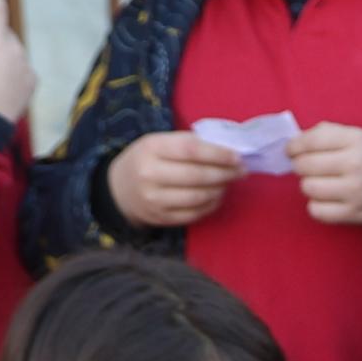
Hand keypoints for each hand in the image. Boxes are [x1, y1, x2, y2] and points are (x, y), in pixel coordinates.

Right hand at [106, 130, 238, 231]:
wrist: (119, 188)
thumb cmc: (148, 159)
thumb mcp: (159, 142)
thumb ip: (189, 143)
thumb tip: (228, 149)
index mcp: (151, 148)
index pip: (191, 150)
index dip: (219, 154)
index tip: (238, 157)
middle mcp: (150, 174)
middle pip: (197, 175)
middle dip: (225, 173)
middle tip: (241, 171)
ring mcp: (154, 199)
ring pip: (198, 197)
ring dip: (220, 190)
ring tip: (228, 182)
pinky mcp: (160, 218)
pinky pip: (194, 213)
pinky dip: (211, 205)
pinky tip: (217, 196)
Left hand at [287, 122, 361, 231]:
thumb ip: (329, 134)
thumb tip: (295, 142)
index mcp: (357, 140)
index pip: (311, 141)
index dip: (293, 147)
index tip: (291, 151)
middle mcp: (356, 164)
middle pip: (304, 166)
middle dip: (300, 166)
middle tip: (309, 168)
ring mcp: (355, 191)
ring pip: (308, 188)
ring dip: (309, 186)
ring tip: (321, 184)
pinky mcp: (355, 214)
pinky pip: (317, 211)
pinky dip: (316, 206)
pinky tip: (326, 201)